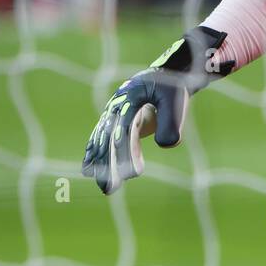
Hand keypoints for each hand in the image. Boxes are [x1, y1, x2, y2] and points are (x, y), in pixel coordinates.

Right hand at [81, 26, 230, 194]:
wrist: (162, 76)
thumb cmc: (171, 88)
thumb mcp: (176, 99)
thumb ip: (171, 121)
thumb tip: (166, 144)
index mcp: (131, 97)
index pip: (126, 128)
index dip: (127, 151)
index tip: (133, 172)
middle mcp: (117, 106)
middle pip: (110, 138)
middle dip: (109, 165)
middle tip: (111, 189)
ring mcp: (113, 114)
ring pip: (103, 142)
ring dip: (101, 165)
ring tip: (106, 189)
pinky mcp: (114, 122)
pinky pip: (101, 139)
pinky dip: (94, 154)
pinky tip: (89, 171)